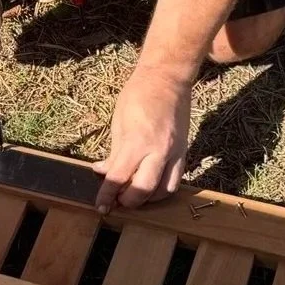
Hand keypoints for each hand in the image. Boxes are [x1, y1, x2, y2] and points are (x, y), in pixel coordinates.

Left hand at [93, 64, 191, 211]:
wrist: (167, 78)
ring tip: (134, 194)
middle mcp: (159, 150)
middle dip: (128, 201)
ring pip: (164, 191)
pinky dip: (162, 188)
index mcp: (138, 141)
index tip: (100, 206)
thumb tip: (103, 171)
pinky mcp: (184, 151)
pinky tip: (151, 185)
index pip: (119, 178)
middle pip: (144, 191)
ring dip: (148, 198)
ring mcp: (175, 152)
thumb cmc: (137, 95)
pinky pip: (175, 180)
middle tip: (117, 200)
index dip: (107, 195)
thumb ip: (114, 153)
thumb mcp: (118, 123)